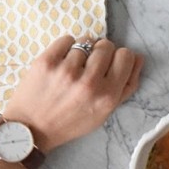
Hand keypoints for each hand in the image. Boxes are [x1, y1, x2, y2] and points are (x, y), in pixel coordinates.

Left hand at [3, 35, 143, 152]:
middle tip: (89, 66)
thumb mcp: (104, 113)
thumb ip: (126, 86)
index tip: (108, 65)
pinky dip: (65, 47)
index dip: (119, 58)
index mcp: (107, 96)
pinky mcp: (46, 62)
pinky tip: (61, 62)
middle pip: (107, 45)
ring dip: (81, 52)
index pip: (126, 56)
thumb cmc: (70, 122)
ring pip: (86, 42)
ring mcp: (66, 71)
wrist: (30, 130)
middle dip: (100, 53)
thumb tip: (138, 58)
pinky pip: (67, 39)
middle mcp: (89, 82)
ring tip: (72, 67)